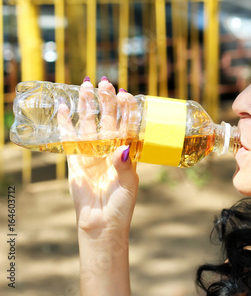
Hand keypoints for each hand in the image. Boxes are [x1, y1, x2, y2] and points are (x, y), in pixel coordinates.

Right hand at [58, 78, 138, 235]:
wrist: (102, 224)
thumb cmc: (121, 204)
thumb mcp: (129, 184)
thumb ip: (125, 166)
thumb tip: (122, 150)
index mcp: (128, 152)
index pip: (128, 124)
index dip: (126, 109)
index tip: (126, 94)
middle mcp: (110, 149)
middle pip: (108, 119)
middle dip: (107, 101)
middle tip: (104, 83)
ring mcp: (93, 153)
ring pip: (89, 124)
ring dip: (87, 106)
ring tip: (85, 86)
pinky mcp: (76, 161)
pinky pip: (71, 139)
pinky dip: (67, 124)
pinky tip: (65, 108)